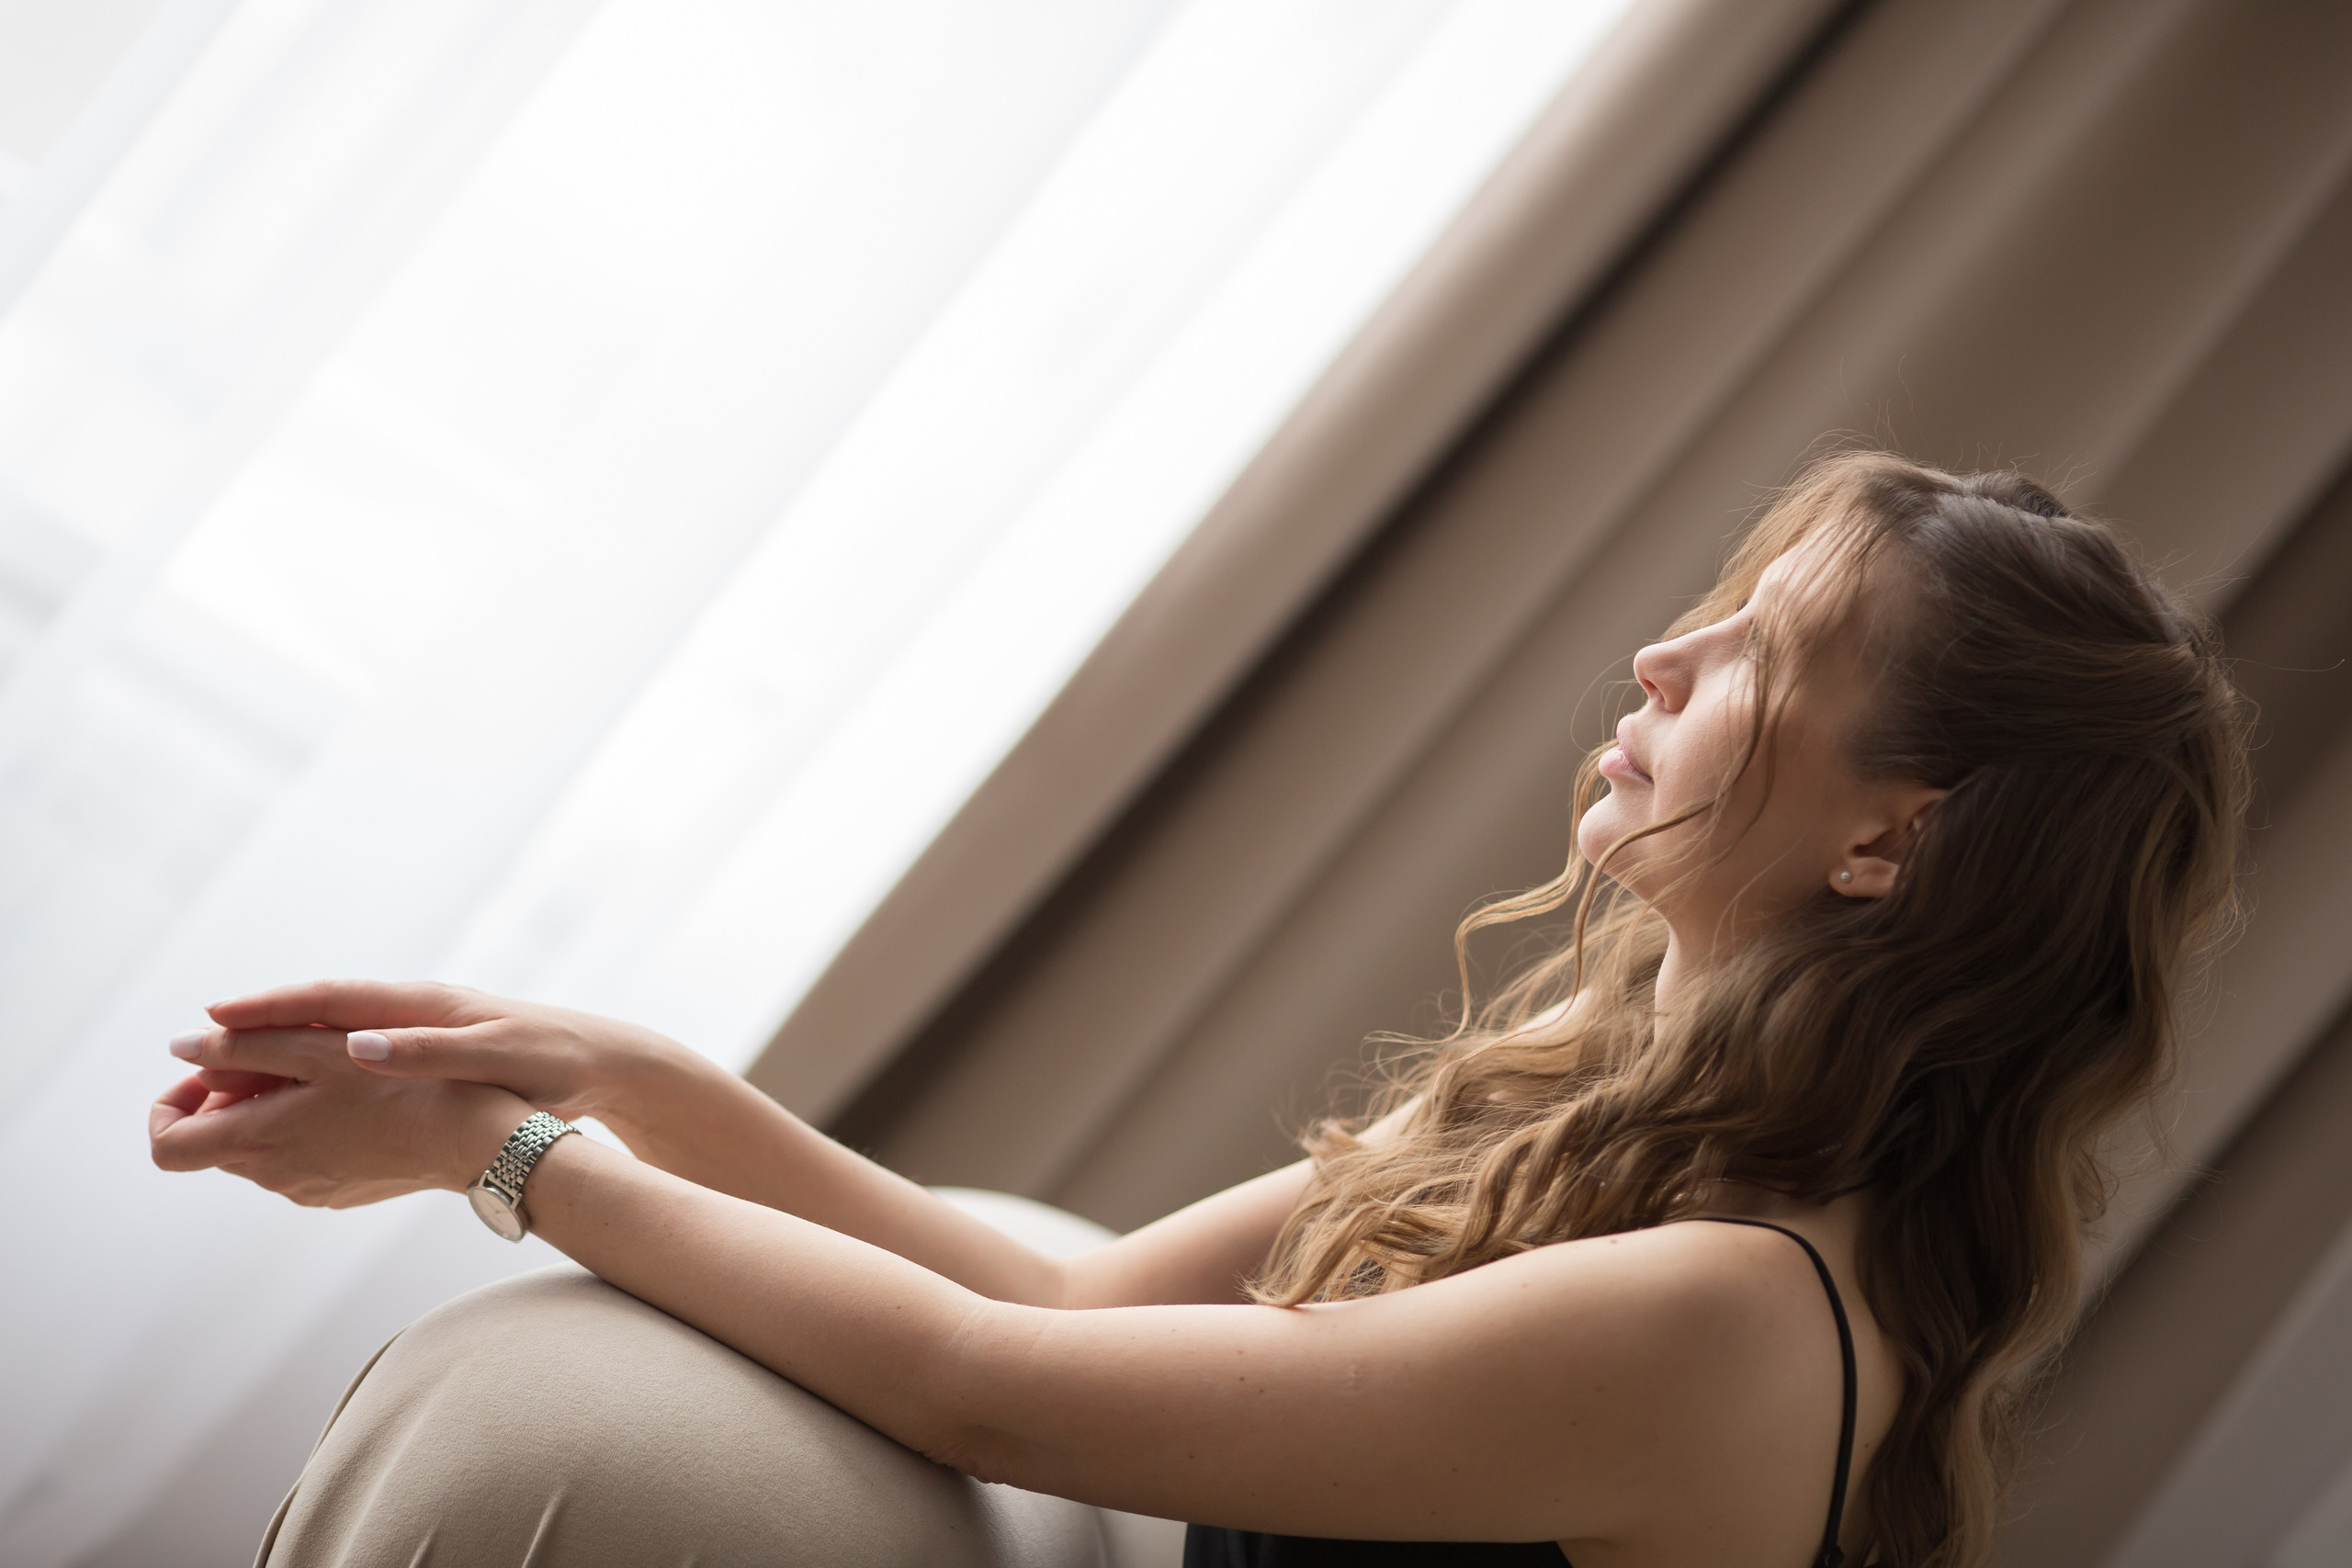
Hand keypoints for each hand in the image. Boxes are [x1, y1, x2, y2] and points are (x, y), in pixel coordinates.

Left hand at [149, 1026, 531, 1206]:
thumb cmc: (400, 1085)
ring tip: (327, 1072)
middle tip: (284, 1056)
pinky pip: (299, 1158)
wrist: (473, 1139)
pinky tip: (354, 1102)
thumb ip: (243, 1047)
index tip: (210, 1071)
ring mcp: (307, 1188)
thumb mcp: (318, 1049)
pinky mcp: (338, 1191)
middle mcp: (273, 1176)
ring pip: (260, 1146)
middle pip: (216, 1139)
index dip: (174, 1104)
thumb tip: (182, 1048)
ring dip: (273, 1108)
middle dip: (233, 1094)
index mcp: (257, 1141)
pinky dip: (307, 1128)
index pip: (168, 1144)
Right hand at [203, 980, 690, 1127]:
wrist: (606, 1063)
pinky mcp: (432, 1051)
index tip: (213, 1017)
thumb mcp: (495, 1055)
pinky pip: (356, 1054)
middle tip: (188, 1045)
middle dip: (254, 1025)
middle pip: (318, 1013)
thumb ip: (428, 1051)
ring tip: (221, 1069)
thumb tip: (357, 1047)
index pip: (330, 999)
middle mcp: (415, 1009)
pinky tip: (292, 1086)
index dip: (269, 1009)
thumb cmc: (555, 1062)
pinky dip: (316, 1065)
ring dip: (279, 1047)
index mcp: (425, 1003)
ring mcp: (421, 1028)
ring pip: (332, 1034)